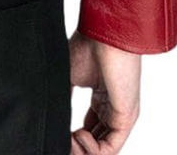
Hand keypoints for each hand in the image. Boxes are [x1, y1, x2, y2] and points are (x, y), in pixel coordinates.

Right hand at [68, 30, 140, 153]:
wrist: (102, 34)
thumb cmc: (86, 46)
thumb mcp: (68, 77)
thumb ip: (63, 100)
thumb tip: (51, 118)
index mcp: (100, 99)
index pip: (89, 130)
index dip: (72, 137)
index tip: (57, 132)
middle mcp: (111, 110)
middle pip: (96, 142)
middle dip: (76, 147)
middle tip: (61, 140)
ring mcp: (119, 115)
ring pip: (103, 149)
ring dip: (82, 150)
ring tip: (68, 138)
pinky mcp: (126, 118)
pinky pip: (110, 148)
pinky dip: (92, 150)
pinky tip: (77, 135)